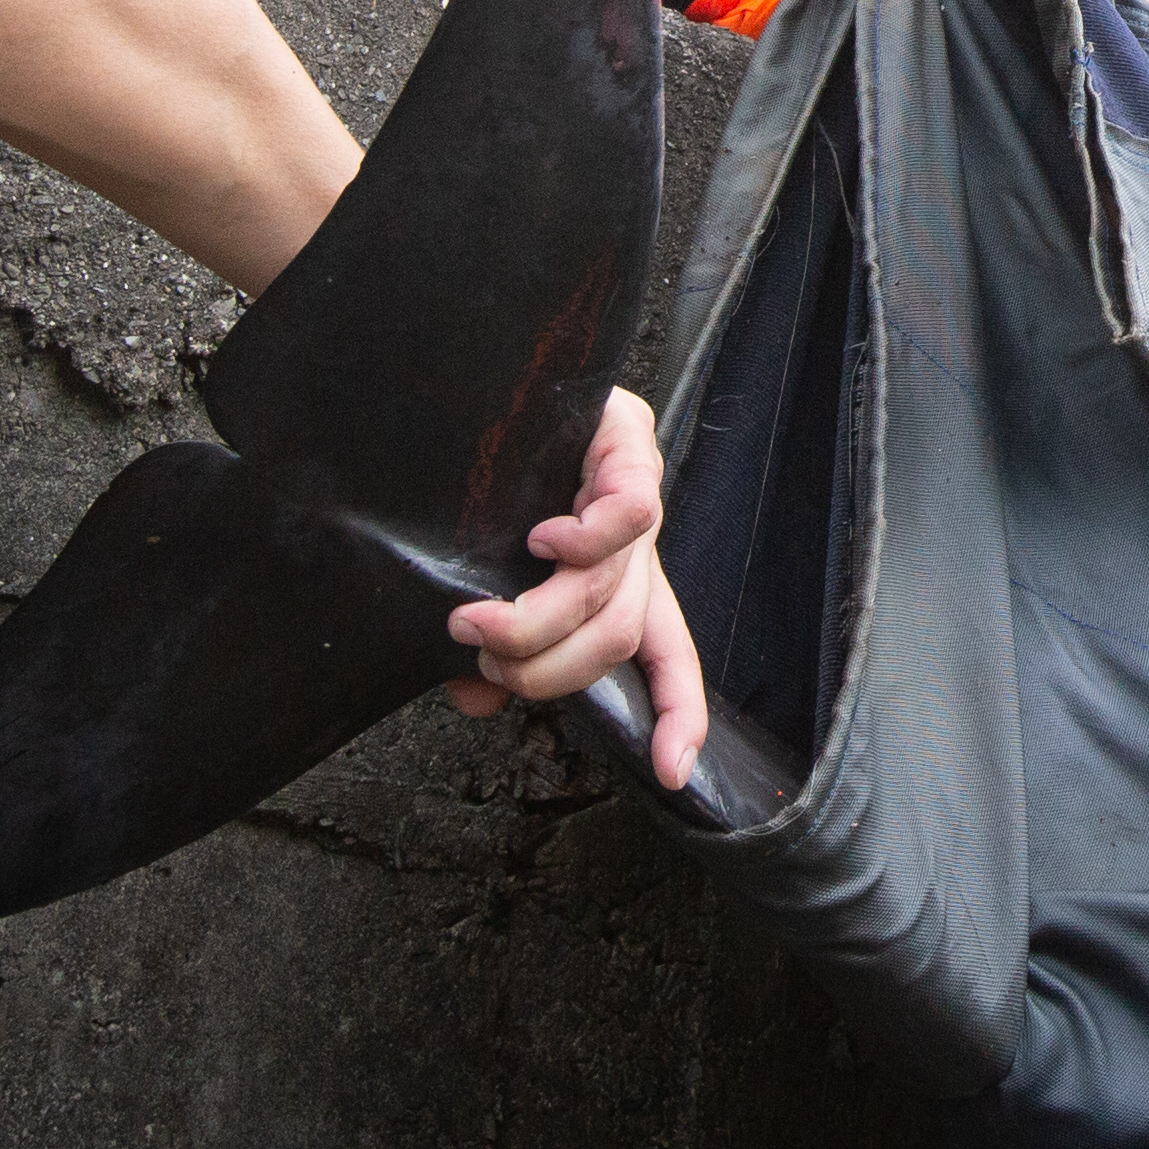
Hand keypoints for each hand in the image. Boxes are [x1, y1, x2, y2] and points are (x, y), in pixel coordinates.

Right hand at [444, 389, 708, 790]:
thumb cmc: (484, 485)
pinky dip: (583, 540)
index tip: (669, 772)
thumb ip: (490, 641)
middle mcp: (636, 549)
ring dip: (535, 623)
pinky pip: (631, 511)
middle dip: (542, 668)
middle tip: (475, 653)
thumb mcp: (483, 577)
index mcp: (616, 584)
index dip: (676, 715)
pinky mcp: (629, 443)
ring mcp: (634, 496)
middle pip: (616, 638)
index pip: (665, 657)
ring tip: (474, 617)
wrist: (485, 377)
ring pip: (611, 592)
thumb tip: (471, 698)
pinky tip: (540, 539)